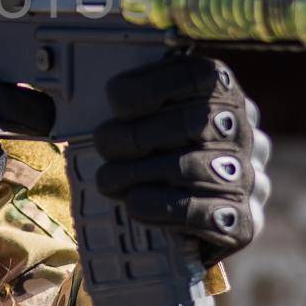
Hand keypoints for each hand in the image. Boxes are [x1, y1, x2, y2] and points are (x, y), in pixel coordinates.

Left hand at [92, 54, 271, 266]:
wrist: (185, 229)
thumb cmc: (156, 161)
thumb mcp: (144, 121)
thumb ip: (125, 100)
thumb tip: (54, 90)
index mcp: (225, 96)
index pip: (201, 75)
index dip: (154, 84)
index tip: (113, 97)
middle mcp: (247, 132)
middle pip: (195, 122)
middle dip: (138, 133)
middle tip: (102, 144)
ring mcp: (252, 179)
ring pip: (195, 167)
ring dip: (140, 174)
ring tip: (108, 180)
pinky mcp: (244, 222)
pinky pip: (204, 212)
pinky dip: (162, 207)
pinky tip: (136, 205)